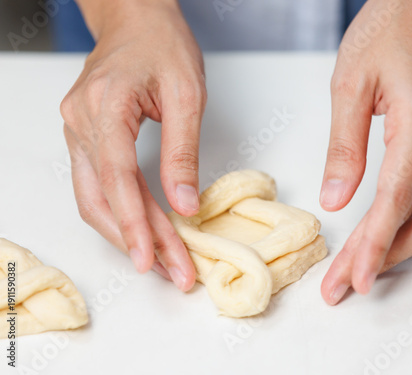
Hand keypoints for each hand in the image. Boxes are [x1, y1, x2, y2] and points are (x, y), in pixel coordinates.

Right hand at [61, 0, 205, 290]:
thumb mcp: (187, 94)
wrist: (136, 19)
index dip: (134, 224)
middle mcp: (80, 121)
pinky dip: (118, 213)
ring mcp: (77, 129)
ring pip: (92, 198)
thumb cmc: (163, 45)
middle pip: (102, 197)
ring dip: (125, 233)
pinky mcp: (84, 136)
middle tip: (173, 269)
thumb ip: (182, 152)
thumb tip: (185, 203)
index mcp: (105, 104)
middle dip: (137, 239)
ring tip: (161, 259)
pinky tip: (141, 230)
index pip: (117, 178)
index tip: (154, 259)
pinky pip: (94, 185)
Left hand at [319, 0, 411, 303]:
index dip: (374, 244)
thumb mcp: (348, 86)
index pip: (394, 199)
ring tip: (361, 268)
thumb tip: (334, 199)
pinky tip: (384, 234)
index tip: (354, 277)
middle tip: (345, 284)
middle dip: (380, 257)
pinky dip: (406, 222)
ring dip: (397, 246)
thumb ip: (343, 147)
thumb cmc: (384, 34)